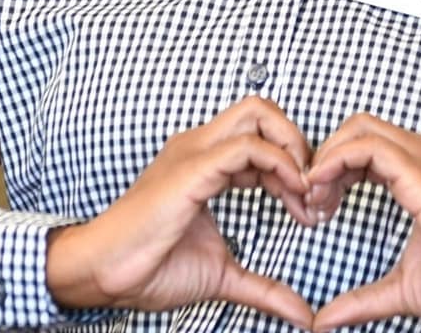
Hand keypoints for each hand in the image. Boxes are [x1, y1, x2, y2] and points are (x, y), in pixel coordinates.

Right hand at [46, 96, 319, 327]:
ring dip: (294, 151)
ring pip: (257, 114)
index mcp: (202, 161)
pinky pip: (246, 147)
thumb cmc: (150, 265)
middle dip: (298, 141)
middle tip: (314, 190)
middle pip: (260, 109)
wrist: (107, 271)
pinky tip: (293, 195)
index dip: (292, 164)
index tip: (310, 208)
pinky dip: (280, 164)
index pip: (258, 134)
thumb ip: (262, 287)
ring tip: (307, 196)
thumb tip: (302, 314)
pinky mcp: (192, 169)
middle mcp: (198, 146)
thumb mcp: (220, 274)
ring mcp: (194, 153)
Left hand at [307, 113, 420, 330]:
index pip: (365, 146)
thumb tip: (326, 321)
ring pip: (359, 129)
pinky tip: (322, 187)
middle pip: (358, 129)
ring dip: (327, 158)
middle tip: (312, 200)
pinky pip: (367, 146)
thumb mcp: (405, 288)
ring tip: (315, 198)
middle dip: (326, 157)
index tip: (318, 206)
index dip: (334, 169)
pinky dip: (335, 160)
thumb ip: (363, 298)